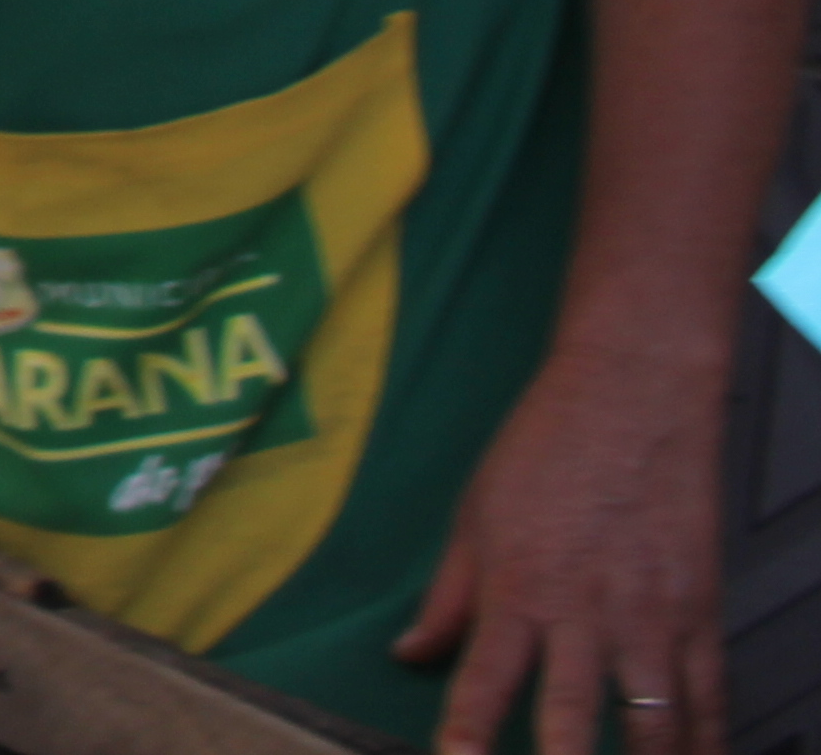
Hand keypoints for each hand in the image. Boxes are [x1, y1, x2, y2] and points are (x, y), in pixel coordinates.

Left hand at [397, 351, 724, 751]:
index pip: (485, 680)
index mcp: (517, 589)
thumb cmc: (545, 450)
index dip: (469, 733)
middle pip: (574, 714)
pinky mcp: (699, 613)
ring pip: (654, 721)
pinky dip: (706, 739)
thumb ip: (448, 597)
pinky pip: (708, 695)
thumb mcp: (474, 517)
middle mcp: (583, 612)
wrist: (630, 399)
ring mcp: (648, 617)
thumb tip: (411, 653)